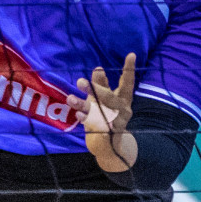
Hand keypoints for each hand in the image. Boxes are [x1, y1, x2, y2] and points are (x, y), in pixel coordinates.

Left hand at [67, 53, 136, 170]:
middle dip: (95, 89)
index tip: (131, 54)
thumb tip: (98, 68)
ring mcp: (116, 123)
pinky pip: (95, 125)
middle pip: (110, 98)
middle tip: (80, 81)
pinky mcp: (108, 135)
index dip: (129, 69)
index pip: (128, 82)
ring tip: (70, 99)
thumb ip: (101, 85)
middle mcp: (123, 110)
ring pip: (98, 112)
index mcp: (124, 99)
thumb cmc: (105, 116)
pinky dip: (86, 119)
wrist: (110, 147)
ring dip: (83, 104)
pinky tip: (78, 114)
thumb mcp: (102, 99)